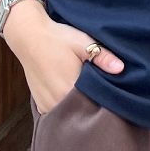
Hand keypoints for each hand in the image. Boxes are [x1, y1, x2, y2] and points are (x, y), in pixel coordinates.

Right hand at [2, 0, 124, 113]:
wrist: (28, 36)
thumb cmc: (58, 38)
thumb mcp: (83, 43)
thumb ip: (102, 57)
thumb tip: (121, 69)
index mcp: (69, 88)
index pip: (93, 105)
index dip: (104, 102)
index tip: (112, 96)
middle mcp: (56, 102)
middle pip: (80, 112)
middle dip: (91, 106)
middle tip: (101, 95)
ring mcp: (46, 105)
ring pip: (68, 114)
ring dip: (77, 108)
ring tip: (86, 95)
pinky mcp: (39, 105)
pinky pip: (56, 112)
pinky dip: (64, 108)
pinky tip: (70, 96)